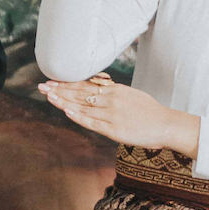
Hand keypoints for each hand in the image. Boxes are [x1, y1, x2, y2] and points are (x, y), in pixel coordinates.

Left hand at [39, 74, 199, 156]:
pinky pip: (93, 122)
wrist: (167, 124)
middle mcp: (111, 99)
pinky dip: (78, 116)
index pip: (86, 85)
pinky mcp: (114, 128)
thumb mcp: (131, 95)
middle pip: (80, 93)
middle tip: (41, 86)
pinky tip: (66, 111)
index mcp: (115, 90)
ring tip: (48, 96)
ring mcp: (112, 113)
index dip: (67, 84)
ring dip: (64, 101)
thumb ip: (114, 93)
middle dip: (60, 90)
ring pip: (83, 106)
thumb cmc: (150, 112)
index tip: (52, 81)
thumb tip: (100, 89)